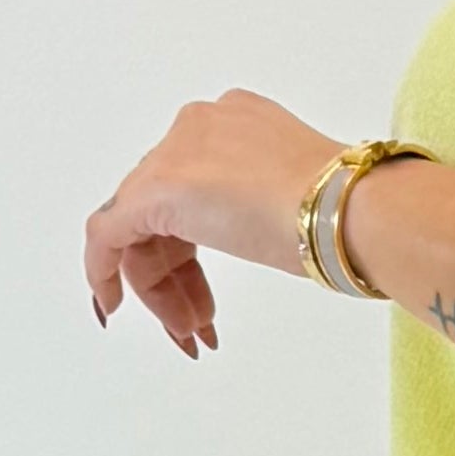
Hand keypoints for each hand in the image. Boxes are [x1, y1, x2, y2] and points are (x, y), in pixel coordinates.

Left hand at [80, 91, 346, 358]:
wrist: (351, 209)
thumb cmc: (346, 213)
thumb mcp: (296, 199)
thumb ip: (262, 203)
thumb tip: (260, 227)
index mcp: (234, 119)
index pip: (194, 187)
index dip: (193, 249)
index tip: (209, 294)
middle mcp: (196, 127)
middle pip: (164, 213)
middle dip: (177, 277)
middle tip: (200, 327)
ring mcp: (174, 154)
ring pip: (140, 229)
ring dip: (161, 290)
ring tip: (192, 335)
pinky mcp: (154, 189)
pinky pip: (107, 234)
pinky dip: (103, 272)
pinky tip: (110, 305)